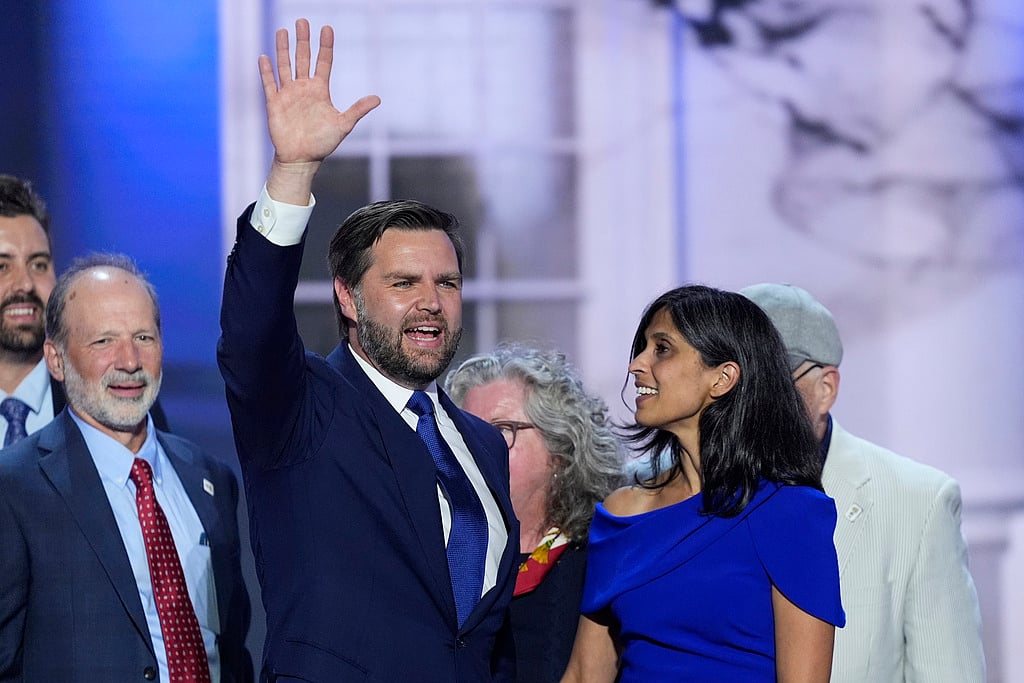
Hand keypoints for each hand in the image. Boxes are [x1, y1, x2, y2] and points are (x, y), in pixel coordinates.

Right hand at [259, 18, 379, 203]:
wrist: (301, 159)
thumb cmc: (323, 143)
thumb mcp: (343, 125)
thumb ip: (357, 110)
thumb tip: (377, 99)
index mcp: (320, 90)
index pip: (323, 62)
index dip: (325, 46)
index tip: (327, 28)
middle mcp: (303, 88)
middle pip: (303, 58)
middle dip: (303, 40)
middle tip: (302, 21)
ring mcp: (288, 94)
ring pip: (285, 66)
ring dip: (283, 49)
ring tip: (283, 31)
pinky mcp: (274, 103)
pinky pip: (269, 83)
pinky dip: (266, 71)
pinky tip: (264, 57)